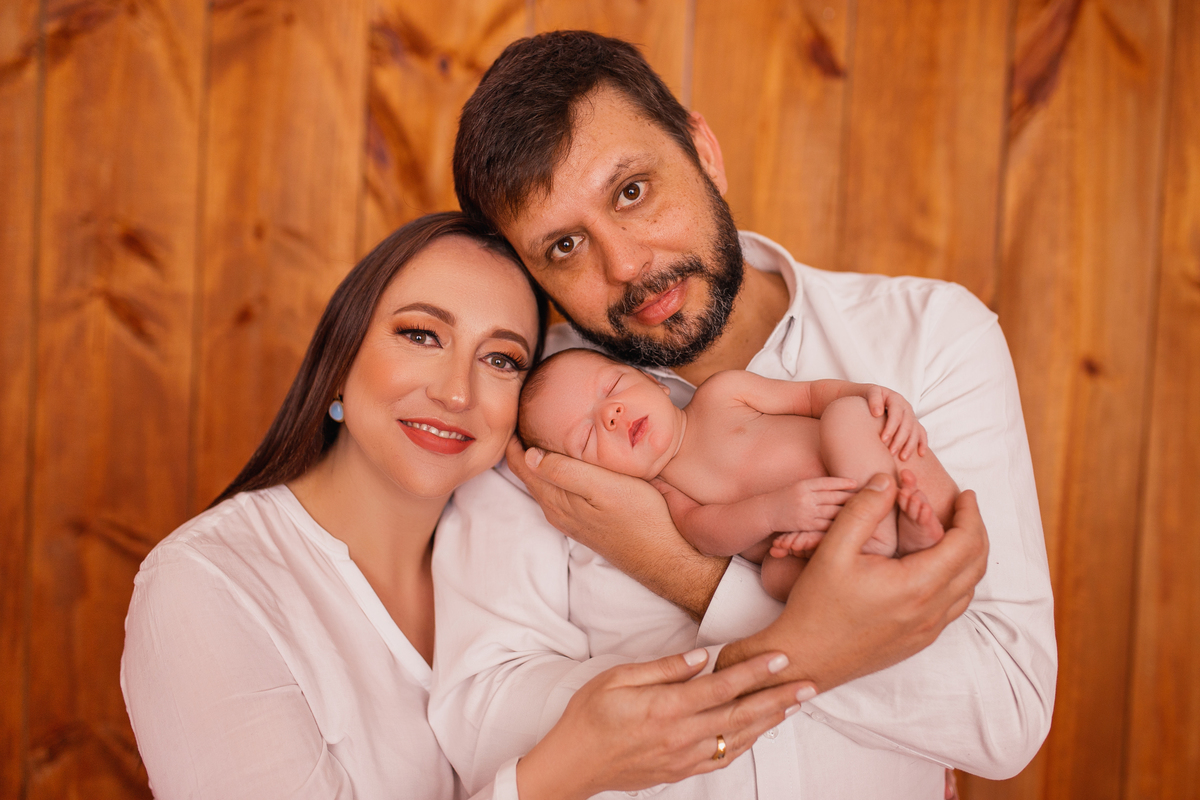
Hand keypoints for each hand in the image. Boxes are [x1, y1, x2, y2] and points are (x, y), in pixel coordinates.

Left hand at [506, 437, 726, 618]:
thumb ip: (566, 471)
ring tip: (539, 434)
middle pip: (528, 475)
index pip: (520, 465)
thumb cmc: (639, 518)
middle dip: (521, 447)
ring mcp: (571, 519)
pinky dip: (553, 475)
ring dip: (536, 462)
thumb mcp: (603, 487)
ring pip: (543, 485)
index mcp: (556, 499)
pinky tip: (566, 465)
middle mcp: (557, 511)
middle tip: (523, 417)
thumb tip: (529, 455)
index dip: (513, 439)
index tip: (513, 412)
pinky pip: (559, 493)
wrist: (663, 556)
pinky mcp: (586, 522)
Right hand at [516, 649, 817, 799]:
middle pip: (741, 714)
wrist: (574, 764)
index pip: (722, 687)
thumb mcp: (617, 678)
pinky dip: (746, 743)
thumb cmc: (589, 716)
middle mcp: (681, 735)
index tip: (782, 657)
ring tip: (794, 704)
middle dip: (779, 698)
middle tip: (809, 684)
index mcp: (666, 708)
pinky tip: (758, 731)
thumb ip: (664, 668)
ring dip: (770, 720)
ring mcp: (684, 757)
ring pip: (738, 738)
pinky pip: (723, 758)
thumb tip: (702, 656)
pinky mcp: (681, 770)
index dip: (755, 672)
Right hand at [717, 473, 987, 690]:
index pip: (965, 543)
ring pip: (968, 589)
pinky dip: (957, 580)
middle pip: (976, 566)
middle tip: (965, 508)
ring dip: (969, 557)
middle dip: (976, 531)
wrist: (805, 657)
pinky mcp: (918, 641)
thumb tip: (886, 480)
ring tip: (955, 532)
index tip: (965, 495)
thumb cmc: (816, 605)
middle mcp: (930, 611)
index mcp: (916, 585)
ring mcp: (927, 630)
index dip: (970, 515)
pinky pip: (952, 607)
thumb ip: (863, 510)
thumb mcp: (834, 549)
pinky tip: (936, 567)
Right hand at [764, 476, 856, 534]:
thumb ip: (818, 487)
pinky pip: (826, 526)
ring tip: (865, 512)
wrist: (765, 513)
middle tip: (869, 497)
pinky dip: (839, 526)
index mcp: (804, 485)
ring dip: (849, 512)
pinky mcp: (805, 526)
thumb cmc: (785, 499)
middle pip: (834, 497)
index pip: (828, 482)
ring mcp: (806, 512)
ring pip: (833, 512)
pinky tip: (850, 526)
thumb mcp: (799, 487)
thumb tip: (841, 485)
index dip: (843, 483)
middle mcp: (806, 497)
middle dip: (852, 498)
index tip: (856, 483)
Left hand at [864, 385, 927, 459]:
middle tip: (891, 452)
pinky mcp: (914, 422)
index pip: (896, 414)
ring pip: (915, 431)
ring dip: (910, 445)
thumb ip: (874, 399)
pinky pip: (921, 432)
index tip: (882, 440)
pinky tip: (921, 454)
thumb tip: (878, 413)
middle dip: (900, 440)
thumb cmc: (869, 397)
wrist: (872, 396)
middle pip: (907, 425)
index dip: (891, 427)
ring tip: (902, 458)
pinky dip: (923, 443)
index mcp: (895, 399)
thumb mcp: (870, 392)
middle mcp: (906, 407)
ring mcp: (911, 415)